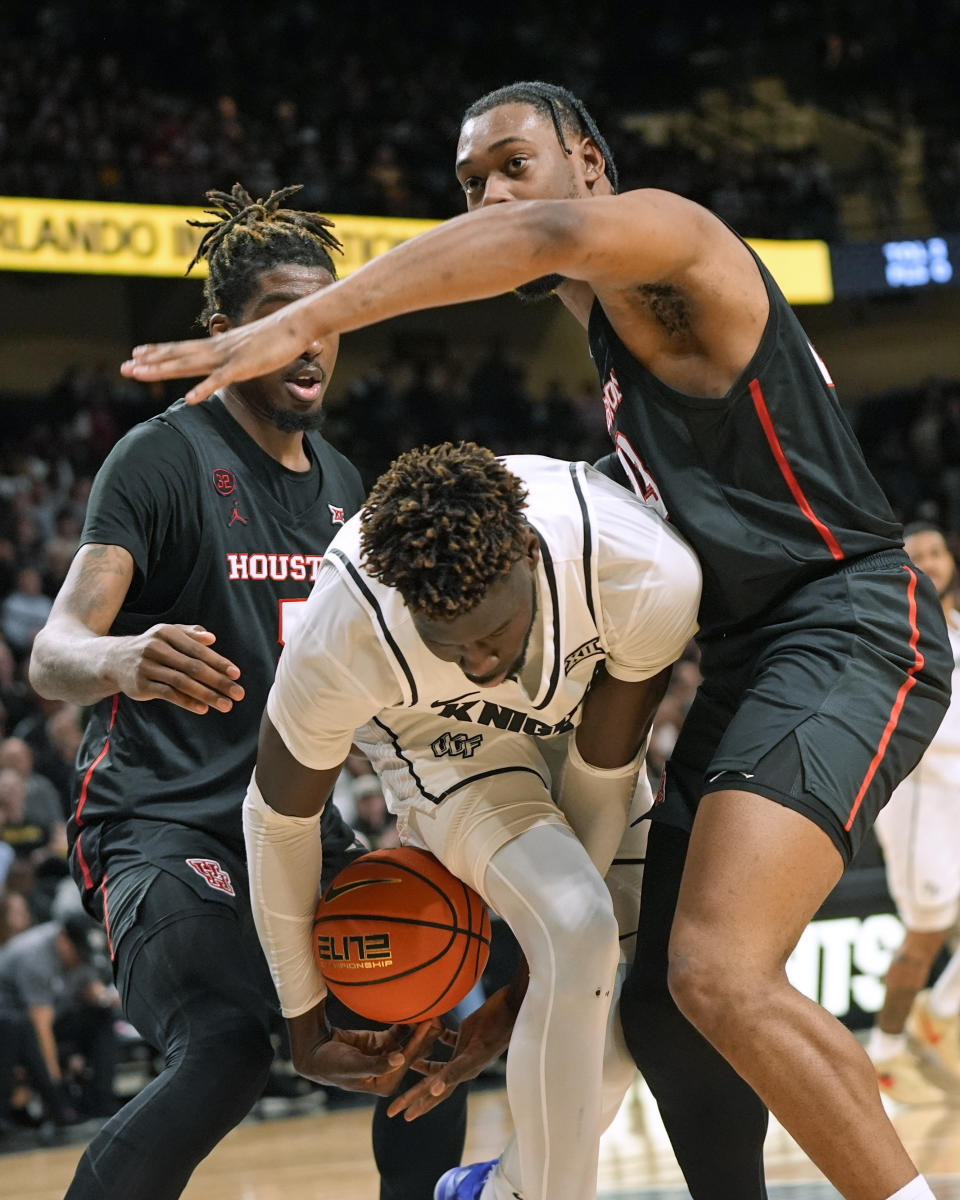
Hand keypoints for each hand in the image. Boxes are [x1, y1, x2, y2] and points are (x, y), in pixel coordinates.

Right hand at [112, 624, 243, 713]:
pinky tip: (203, 708)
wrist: (113, 660)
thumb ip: (190, 633)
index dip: (219, 662)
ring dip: (207, 695)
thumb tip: (211, 638)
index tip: (236, 674)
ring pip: (182, 682)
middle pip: (193, 667)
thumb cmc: (151, 646)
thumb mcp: (168, 633)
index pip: (198, 650)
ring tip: (225, 705)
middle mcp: (156, 648)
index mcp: (167, 633)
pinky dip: (187, 702)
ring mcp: (147, 667)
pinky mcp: (141, 685)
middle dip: (218, 681)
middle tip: (238, 693)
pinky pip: (168, 694)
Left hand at [121, 300, 319, 403]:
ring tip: (138, 373)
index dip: (159, 351)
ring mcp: (228, 357)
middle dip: (149, 363)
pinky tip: (189, 400)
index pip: (183, 348)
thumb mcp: (252, 347)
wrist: (298, 324)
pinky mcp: (243, 366)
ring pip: (188, 365)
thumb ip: (239, 355)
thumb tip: (234, 361)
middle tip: (124, 367)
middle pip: (177, 356)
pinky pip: (219, 380)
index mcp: (219, 345)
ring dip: (162, 369)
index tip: (137, 353)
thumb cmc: (279, 336)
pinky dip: (204, 389)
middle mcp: (217, 348)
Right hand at [293, 1018, 444, 1096]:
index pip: (407, 1059)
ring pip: (408, 1041)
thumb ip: (376, 1064)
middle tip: (438, 1012)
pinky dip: (406, 1022)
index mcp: (385, 1082)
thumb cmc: (332, 1064)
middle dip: (425, 1033)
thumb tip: (400, 1061)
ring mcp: (387, 1057)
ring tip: (432, 1007)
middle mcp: (390, 1071)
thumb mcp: (353, 1065)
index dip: (419, 1041)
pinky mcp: (382, 1044)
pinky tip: (416, 1008)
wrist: (315, 1053)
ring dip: (418, 1026)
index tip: (430, 1023)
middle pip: (412, 1051)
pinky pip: (398, 1032)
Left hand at [386, 985, 519, 1120]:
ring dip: (423, 1064)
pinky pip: (447, 1038)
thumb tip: (436, 1090)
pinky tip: (427, 1032)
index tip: (400, 1114)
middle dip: (413, 1093)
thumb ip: (456, 1070)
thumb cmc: (495, 1029)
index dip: (418, 1103)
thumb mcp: (474, 1051)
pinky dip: (436, 1036)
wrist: (513, 1008)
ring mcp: (464, 1049)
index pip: (435, 1093)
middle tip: (394, 1106)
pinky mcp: (467, 1033)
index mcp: (463, 1072)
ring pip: (439, 1062)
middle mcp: (462, 1064)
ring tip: (407, 1064)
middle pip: (433, 1083)